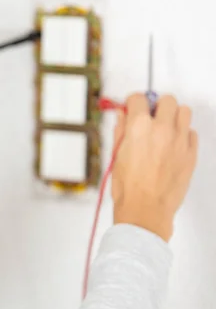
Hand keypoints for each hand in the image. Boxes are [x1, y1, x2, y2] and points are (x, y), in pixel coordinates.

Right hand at [111, 93, 197, 240]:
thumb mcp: (116, 155)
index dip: (133, 102)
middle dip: (157, 106)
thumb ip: (121, 131)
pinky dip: (183, 134)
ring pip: (184, 111)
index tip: (132, 107)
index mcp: (139, 127)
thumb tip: (123, 117)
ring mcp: (179, 140)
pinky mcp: (191, 153)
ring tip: (164, 129)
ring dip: (173, 116)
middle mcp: (161, 129)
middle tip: (150, 117)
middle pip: (167, 100)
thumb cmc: (128, 188)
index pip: (139, 98)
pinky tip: (172, 145)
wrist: (145, 209)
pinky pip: (192, 133)